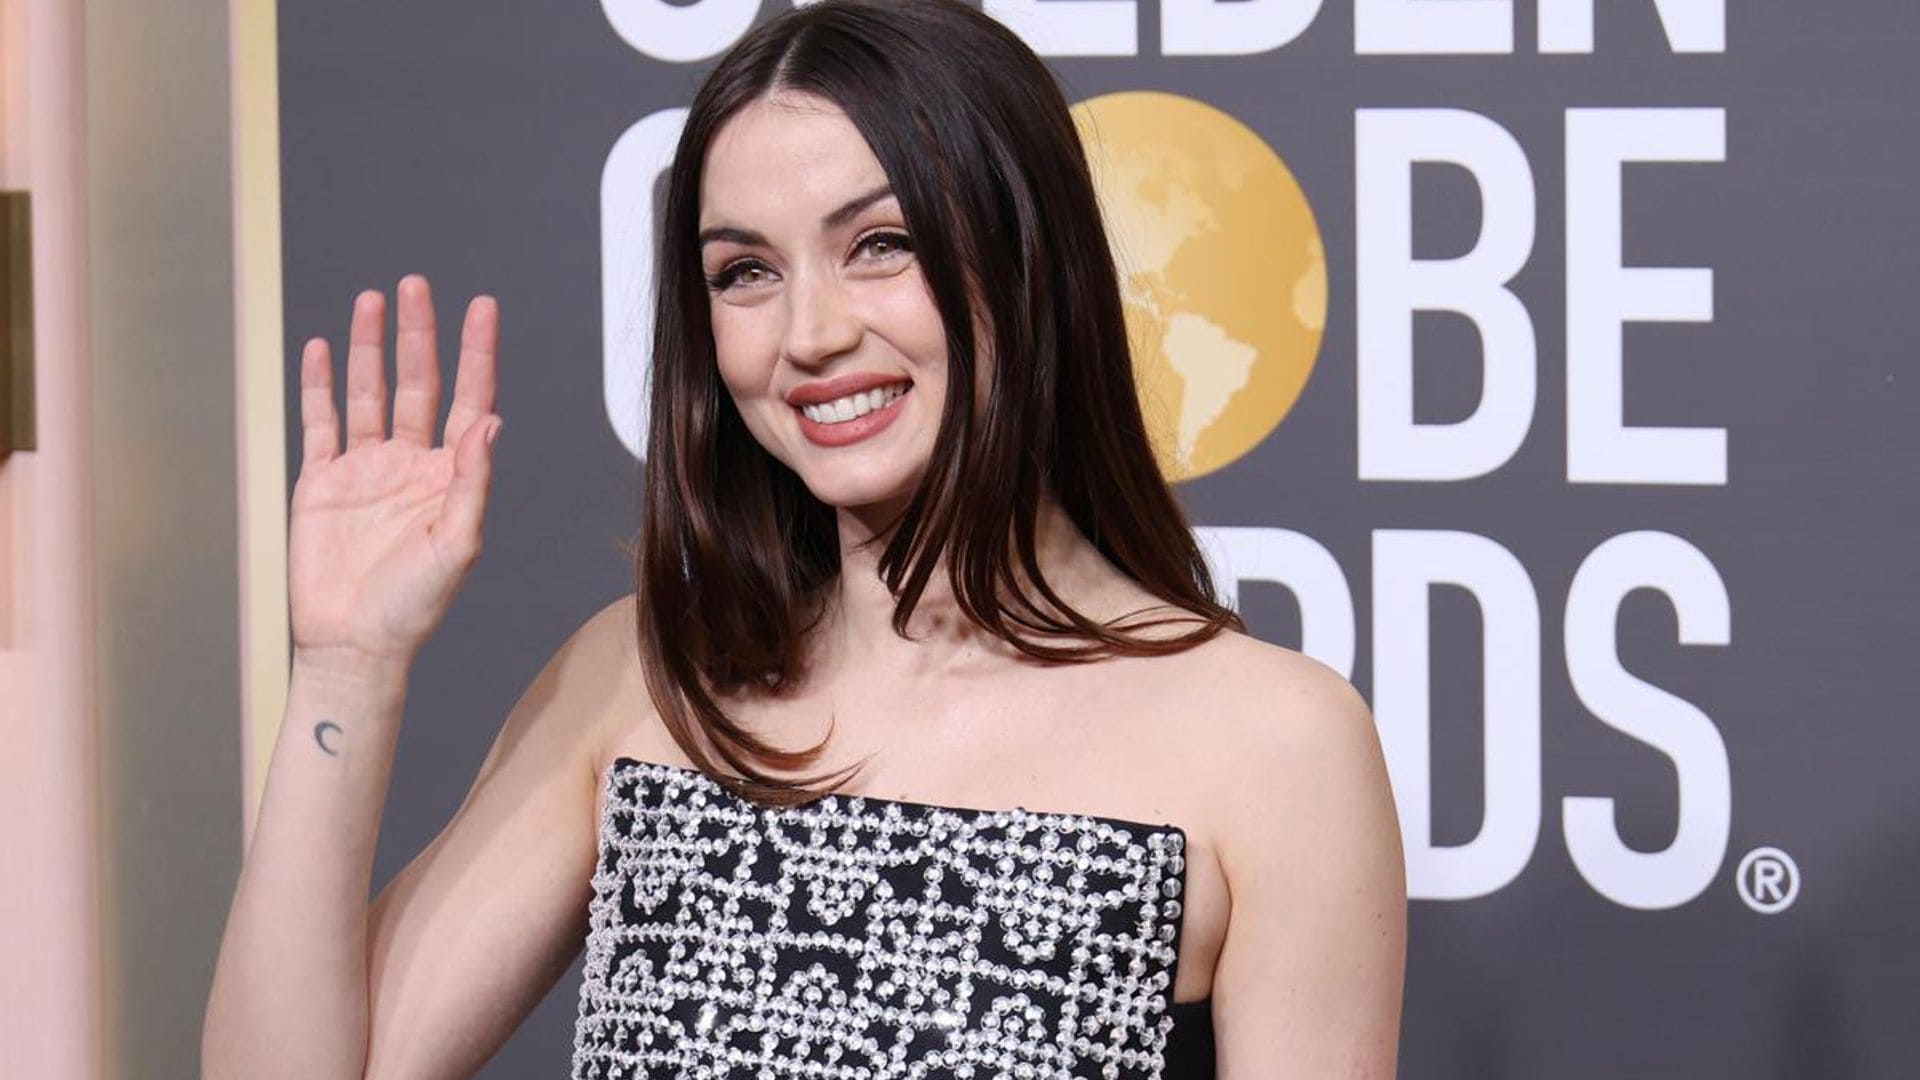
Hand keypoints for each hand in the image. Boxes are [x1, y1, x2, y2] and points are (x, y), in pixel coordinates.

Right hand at [288, 274, 502, 669]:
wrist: (352, 645)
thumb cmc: (412, 607)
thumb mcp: (455, 546)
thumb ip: (472, 483)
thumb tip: (489, 423)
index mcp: (449, 477)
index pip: (469, 400)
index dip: (477, 354)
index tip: (483, 307)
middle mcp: (410, 465)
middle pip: (418, 383)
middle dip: (418, 334)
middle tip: (416, 284)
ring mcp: (365, 470)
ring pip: (369, 393)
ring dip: (369, 347)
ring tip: (372, 300)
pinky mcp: (322, 483)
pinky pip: (321, 423)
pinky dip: (319, 385)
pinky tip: (320, 348)